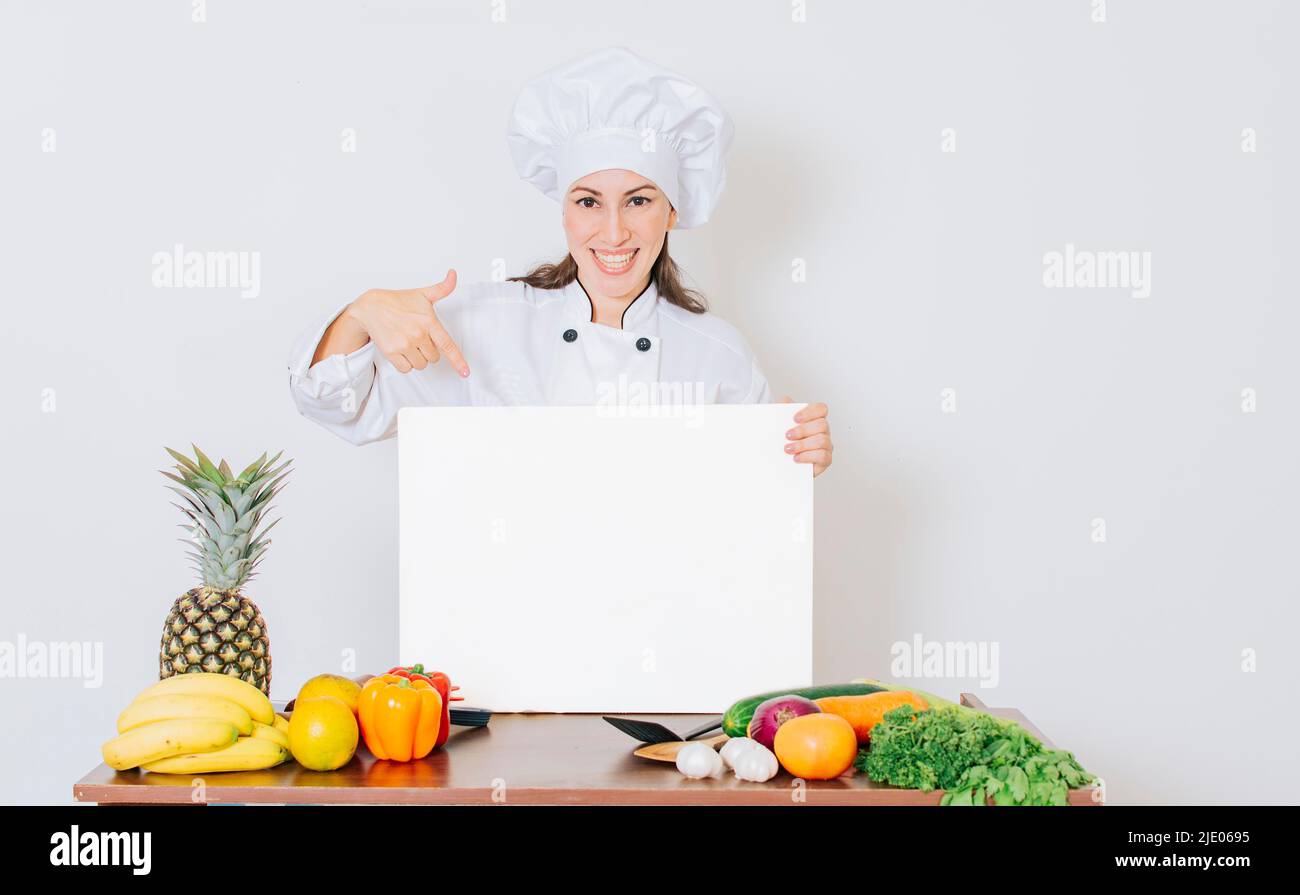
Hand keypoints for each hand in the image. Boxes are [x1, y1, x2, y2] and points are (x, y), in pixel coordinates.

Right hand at [346, 270, 468, 376]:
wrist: (371, 307)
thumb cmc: (398, 302)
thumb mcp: (422, 294)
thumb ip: (442, 288)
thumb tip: (453, 274)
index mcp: (429, 321)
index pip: (447, 345)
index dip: (458, 361)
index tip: (465, 372)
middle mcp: (417, 334)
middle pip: (433, 357)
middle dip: (428, 351)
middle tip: (418, 338)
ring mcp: (404, 343)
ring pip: (421, 365)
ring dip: (417, 358)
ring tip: (408, 343)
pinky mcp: (391, 352)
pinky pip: (406, 369)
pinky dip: (405, 363)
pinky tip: (401, 350)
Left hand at [779, 396, 831, 476]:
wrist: (779, 462)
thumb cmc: (783, 440)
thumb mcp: (780, 423)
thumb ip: (782, 409)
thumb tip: (785, 400)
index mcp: (814, 418)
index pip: (821, 409)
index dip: (810, 412)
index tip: (795, 418)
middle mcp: (823, 431)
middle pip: (822, 424)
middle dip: (803, 430)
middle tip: (787, 435)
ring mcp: (826, 445)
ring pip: (822, 440)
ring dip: (802, 444)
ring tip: (788, 449)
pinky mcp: (825, 460)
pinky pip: (823, 456)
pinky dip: (807, 456)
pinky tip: (796, 458)